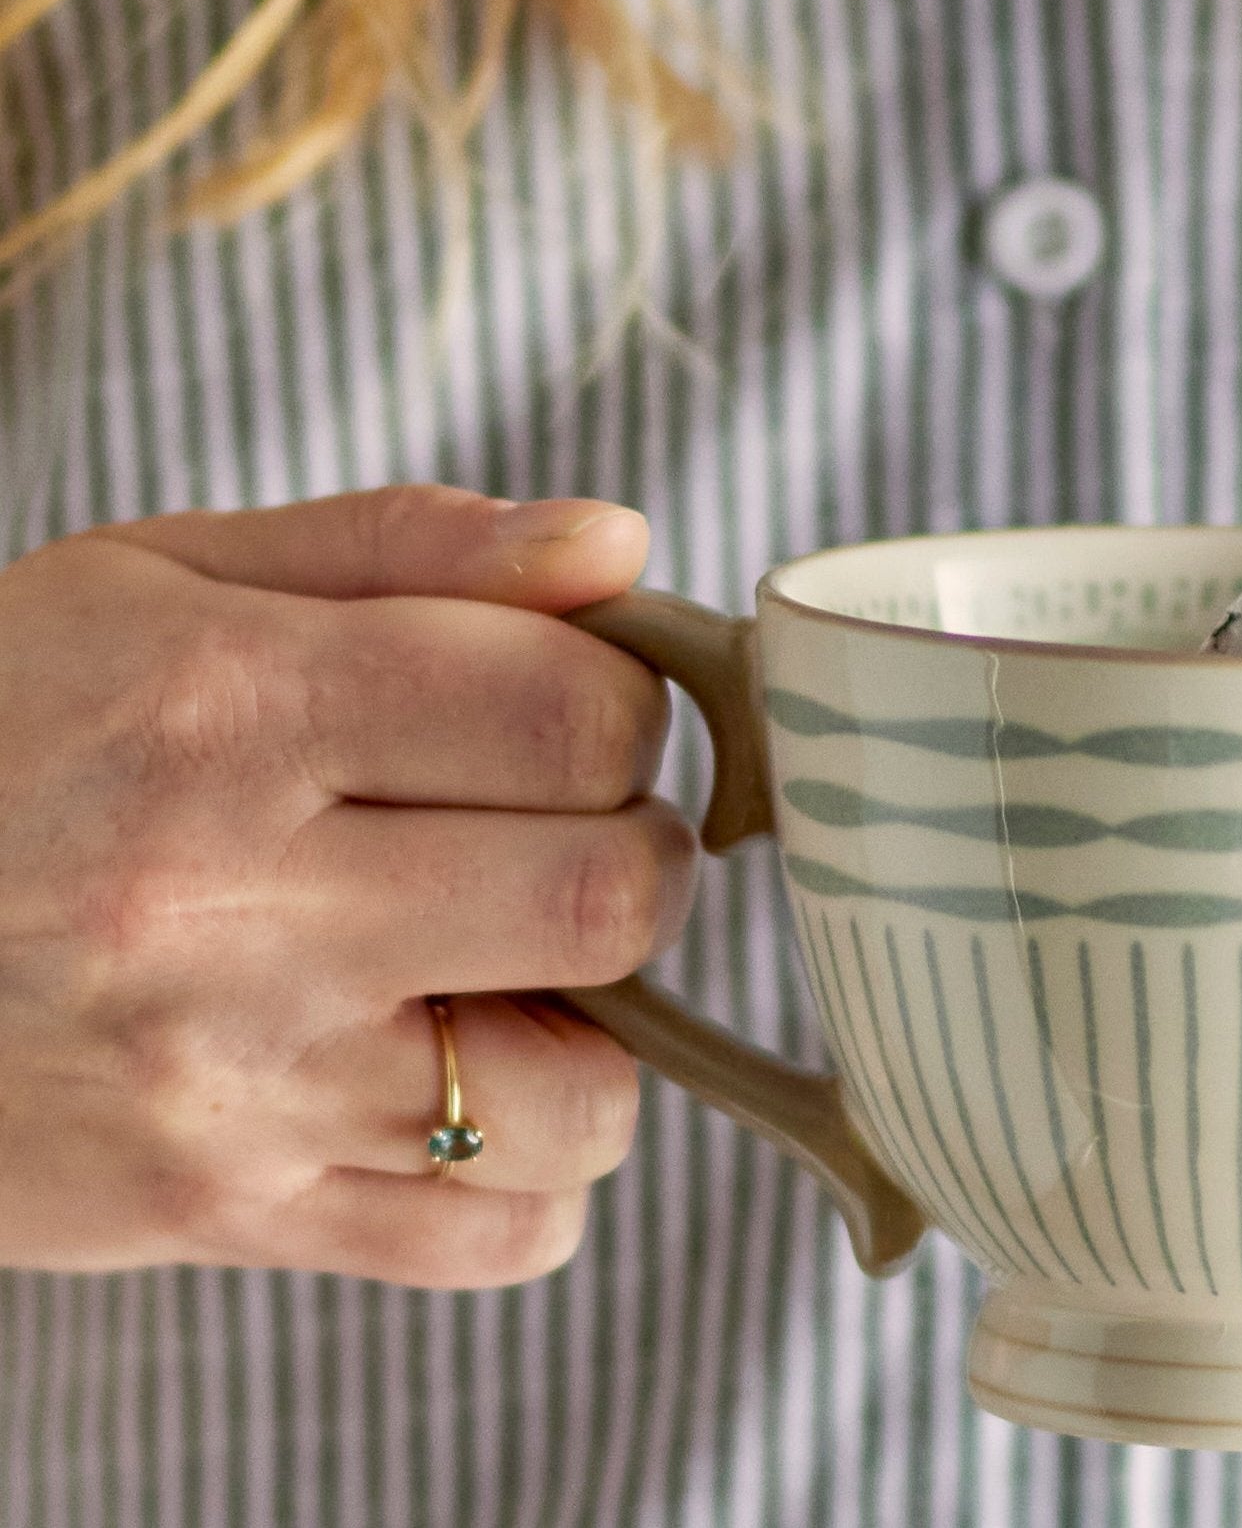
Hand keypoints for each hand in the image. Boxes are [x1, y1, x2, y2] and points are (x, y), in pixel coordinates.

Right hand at [0, 487, 692, 1286]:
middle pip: (609, 894)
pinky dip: (530, 1163)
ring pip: (581, 1097)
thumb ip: (411, 546)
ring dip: (598, 1021)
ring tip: (512, 960)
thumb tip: (622, 550)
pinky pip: (497, 1239)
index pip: (575, 714)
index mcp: (229, 711)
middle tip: (564, 824)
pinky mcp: (216, 1216)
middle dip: (635, 845)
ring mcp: (229, 1087)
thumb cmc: (2, 723)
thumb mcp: (166, 574)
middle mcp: (230, 910)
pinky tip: (458, 1072)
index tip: (575, 707)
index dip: (626, 702)